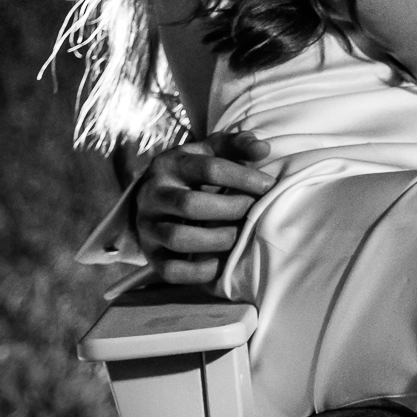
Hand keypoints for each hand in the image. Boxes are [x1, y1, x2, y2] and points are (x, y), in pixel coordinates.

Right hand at [135, 128, 275, 285]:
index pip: (208, 169)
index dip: (243, 177)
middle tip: (253, 211)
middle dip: (230, 210)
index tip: (268, 186)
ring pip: (178, 238)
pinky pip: (171, 270)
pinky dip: (200, 271)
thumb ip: (238, 145)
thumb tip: (262, 149)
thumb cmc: (194, 172)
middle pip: (190, 205)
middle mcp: (153, 194)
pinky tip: (222, 263)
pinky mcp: (150, 255)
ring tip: (239, 237)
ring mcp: (148, 226)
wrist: (155, 196)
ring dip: (217, 240)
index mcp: (170, 164)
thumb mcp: (211, 151)